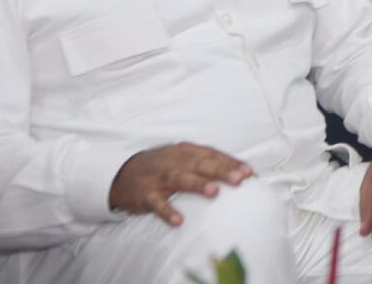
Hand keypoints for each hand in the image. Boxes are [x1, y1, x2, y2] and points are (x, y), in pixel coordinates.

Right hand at [108, 142, 254, 226]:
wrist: (121, 174)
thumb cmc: (162, 166)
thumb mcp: (183, 159)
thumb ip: (209, 163)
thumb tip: (242, 173)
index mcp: (185, 151)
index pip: (212, 154)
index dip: (231, 162)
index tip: (249, 172)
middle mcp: (173, 161)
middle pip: (200, 164)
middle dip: (220, 171)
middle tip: (239, 180)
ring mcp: (159, 177)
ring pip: (180, 179)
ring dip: (197, 185)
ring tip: (214, 192)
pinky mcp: (145, 195)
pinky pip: (157, 204)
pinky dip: (167, 211)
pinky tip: (179, 220)